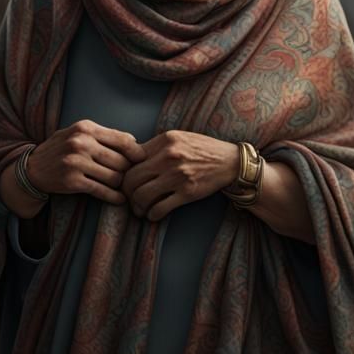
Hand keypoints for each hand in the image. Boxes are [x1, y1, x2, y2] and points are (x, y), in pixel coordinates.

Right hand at [25, 120, 144, 205]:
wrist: (32, 168)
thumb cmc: (62, 148)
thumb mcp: (79, 133)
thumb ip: (104, 136)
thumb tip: (135, 143)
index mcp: (85, 127)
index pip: (122, 140)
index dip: (137, 152)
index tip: (141, 160)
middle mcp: (81, 143)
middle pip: (121, 161)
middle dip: (128, 171)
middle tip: (130, 177)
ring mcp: (76, 162)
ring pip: (114, 177)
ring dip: (121, 184)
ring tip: (122, 186)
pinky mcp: (72, 181)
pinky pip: (102, 191)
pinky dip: (114, 197)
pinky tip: (119, 199)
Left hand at [122, 130, 239, 221]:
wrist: (230, 161)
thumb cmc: (201, 148)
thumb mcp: (177, 138)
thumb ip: (155, 146)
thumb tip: (131, 158)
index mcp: (164, 140)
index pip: (131, 158)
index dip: (124, 171)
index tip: (124, 179)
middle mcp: (168, 156)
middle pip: (132, 178)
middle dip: (126, 192)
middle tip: (127, 198)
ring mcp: (178, 176)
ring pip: (142, 195)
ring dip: (136, 206)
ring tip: (138, 209)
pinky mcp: (187, 193)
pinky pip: (160, 208)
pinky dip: (152, 215)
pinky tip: (152, 215)